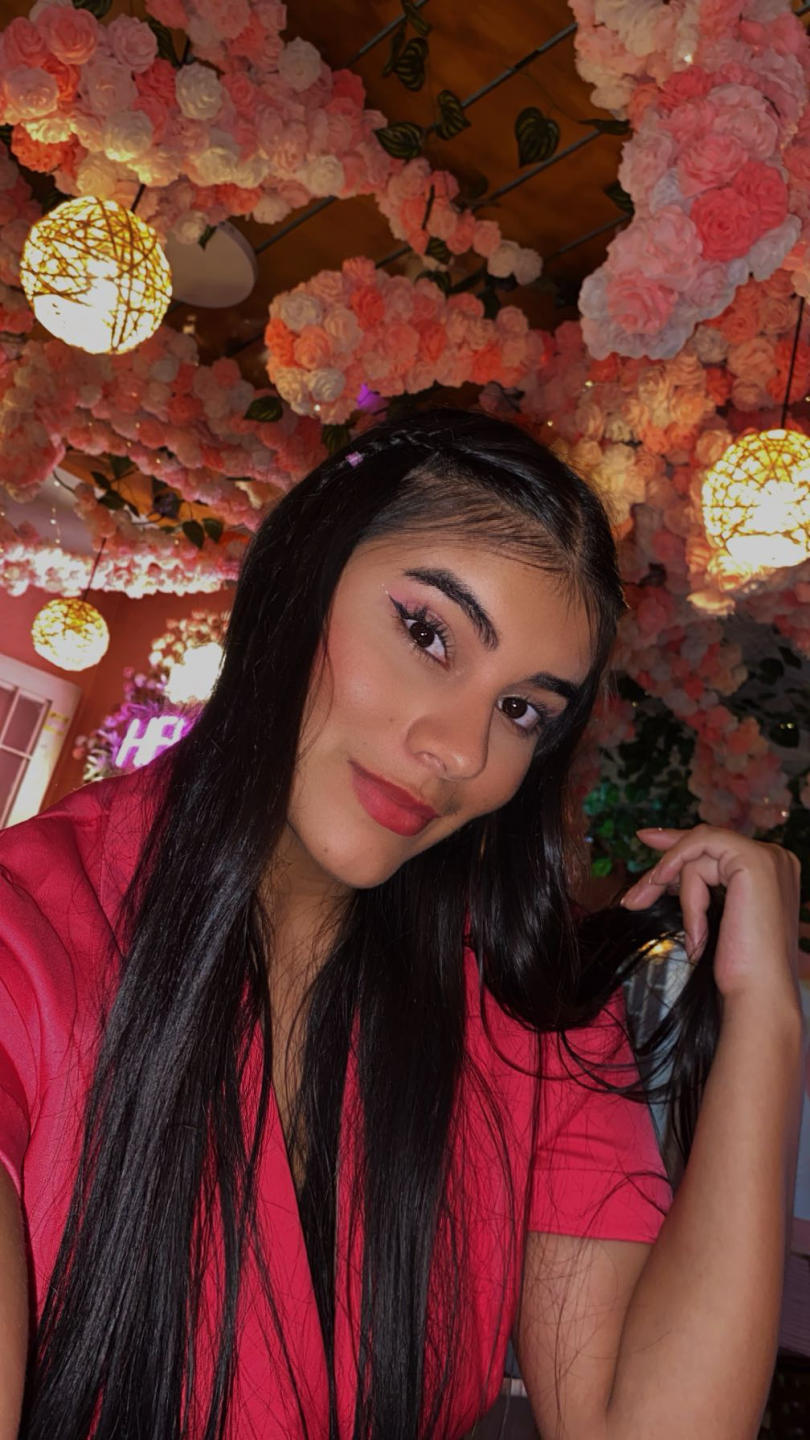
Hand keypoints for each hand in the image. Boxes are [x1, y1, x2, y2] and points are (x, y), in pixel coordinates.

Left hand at [621, 825, 800, 1012]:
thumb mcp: (713, 916)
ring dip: (677, 890)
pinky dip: (680, 875)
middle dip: (662, 870)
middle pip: (702, 844)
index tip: (646, 839)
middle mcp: (776, 857)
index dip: (678, 844)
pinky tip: (671, 895)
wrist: (758, 993)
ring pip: (696, 851)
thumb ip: (699, 885)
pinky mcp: (753, 860)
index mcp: (771, 869)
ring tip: (674, 923)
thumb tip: (664, 869)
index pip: (715, 845)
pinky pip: (698, 850)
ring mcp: (768, 856)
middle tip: (633, 898)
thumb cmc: (739, 968)